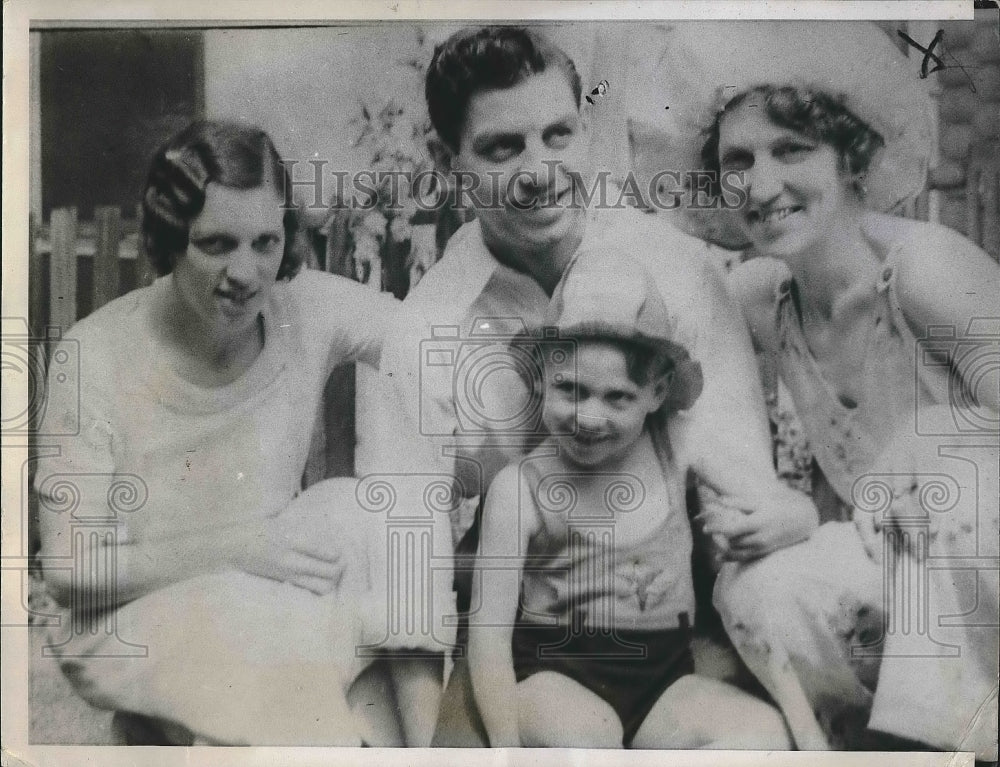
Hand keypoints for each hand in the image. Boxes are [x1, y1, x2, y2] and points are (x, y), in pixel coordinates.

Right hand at [226, 496, 347, 594]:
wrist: (233, 546)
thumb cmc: (259, 528)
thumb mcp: (282, 520)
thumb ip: (303, 524)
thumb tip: (325, 521)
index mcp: (293, 539)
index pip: (326, 552)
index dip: (337, 554)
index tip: (338, 551)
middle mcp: (292, 559)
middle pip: (329, 571)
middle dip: (339, 568)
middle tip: (340, 562)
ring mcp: (288, 573)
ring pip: (322, 586)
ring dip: (331, 580)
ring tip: (331, 573)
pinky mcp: (284, 582)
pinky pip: (309, 590)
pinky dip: (318, 587)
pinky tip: (317, 579)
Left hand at [696, 482, 817, 562]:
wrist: (800, 521)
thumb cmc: (777, 507)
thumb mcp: (759, 501)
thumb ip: (739, 502)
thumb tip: (720, 500)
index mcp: (757, 522)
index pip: (732, 529)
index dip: (716, 529)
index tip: (705, 527)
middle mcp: (759, 537)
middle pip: (731, 541)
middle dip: (716, 537)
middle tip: (704, 528)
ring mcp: (762, 547)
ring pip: (737, 552)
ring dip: (722, 548)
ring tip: (711, 541)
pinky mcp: (763, 552)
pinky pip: (744, 558)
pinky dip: (731, 558)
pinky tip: (719, 557)